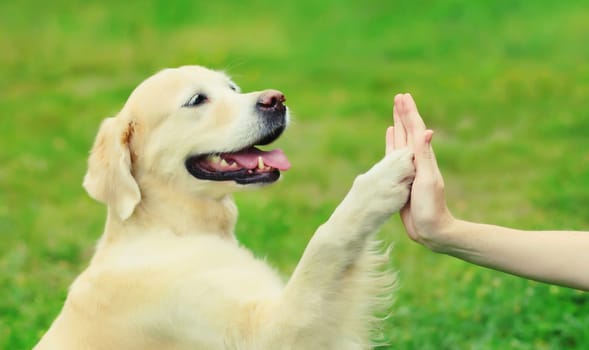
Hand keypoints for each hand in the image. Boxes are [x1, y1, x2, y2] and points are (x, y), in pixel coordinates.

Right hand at [387, 93, 454, 251]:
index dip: (409, 113)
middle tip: (398, 97)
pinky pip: (395, 156)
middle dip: (403, 114)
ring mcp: (410, 168)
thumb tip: (427, 131)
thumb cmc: (430, 206)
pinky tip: (390, 137)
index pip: (415, 129)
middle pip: (409, 131)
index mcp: (422, 157)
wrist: (431, 229)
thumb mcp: (427, 179)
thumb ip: (424, 155)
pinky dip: (393, 144)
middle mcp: (417, 159)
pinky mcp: (402, 177)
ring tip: (394, 114)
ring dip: (398, 126)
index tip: (403, 96)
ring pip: (402, 141)